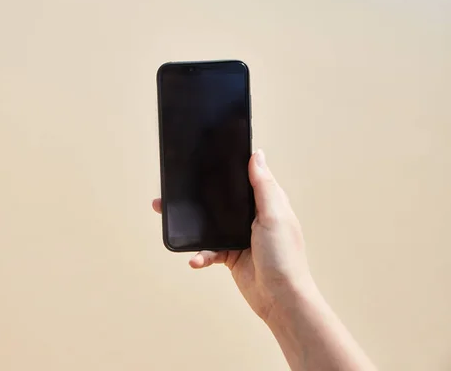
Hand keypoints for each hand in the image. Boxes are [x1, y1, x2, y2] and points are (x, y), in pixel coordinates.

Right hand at [152, 150, 313, 321]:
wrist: (281, 299)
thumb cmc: (284, 257)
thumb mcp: (274, 216)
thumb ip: (263, 186)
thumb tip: (257, 154)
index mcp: (266, 203)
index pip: (244, 179)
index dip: (227, 169)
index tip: (205, 160)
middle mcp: (251, 218)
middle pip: (220, 201)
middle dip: (198, 198)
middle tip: (174, 192)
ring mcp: (239, 237)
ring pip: (209, 225)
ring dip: (192, 227)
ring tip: (169, 222)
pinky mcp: (230, 256)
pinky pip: (209, 250)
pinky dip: (200, 254)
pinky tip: (195, 259)